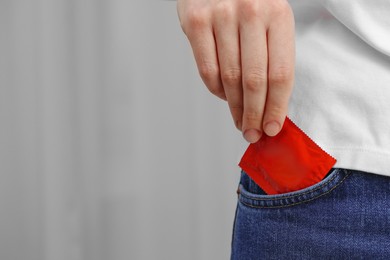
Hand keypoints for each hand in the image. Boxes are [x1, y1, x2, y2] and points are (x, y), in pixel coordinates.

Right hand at [177, 0, 294, 142]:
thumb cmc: (247, 1)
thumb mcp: (270, 17)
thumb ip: (272, 53)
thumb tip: (271, 103)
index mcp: (278, 13)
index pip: (281, 73)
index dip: (277, 107)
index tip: (273, 127)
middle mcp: (251, 12)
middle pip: (255, 81)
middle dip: (255, 115)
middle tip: (253, 132)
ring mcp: (221, 16)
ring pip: (230, 79)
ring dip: (235, 108)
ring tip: (240, 121)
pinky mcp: (195, 21)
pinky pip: (207, 70)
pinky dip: (217, 90)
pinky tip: (224, 96)